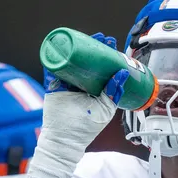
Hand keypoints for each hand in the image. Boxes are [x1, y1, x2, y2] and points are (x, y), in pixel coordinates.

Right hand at [31, 31, 124, 177]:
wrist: (66, 140)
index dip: (107, 55)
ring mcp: (66, 84)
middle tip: (104, 38)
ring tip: (88, 37)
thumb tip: (123, 73)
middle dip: (95, 47)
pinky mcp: (53, 86)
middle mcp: (80, 84)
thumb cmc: (86, 128)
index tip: (114, 45)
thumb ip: (114, 92)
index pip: (100, 67)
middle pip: (87, 61)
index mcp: (93, 88)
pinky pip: (53, 68)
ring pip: (72, 61)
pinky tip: (62, 45)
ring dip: (78, 48)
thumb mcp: (105, 108)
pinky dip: (56, 56)